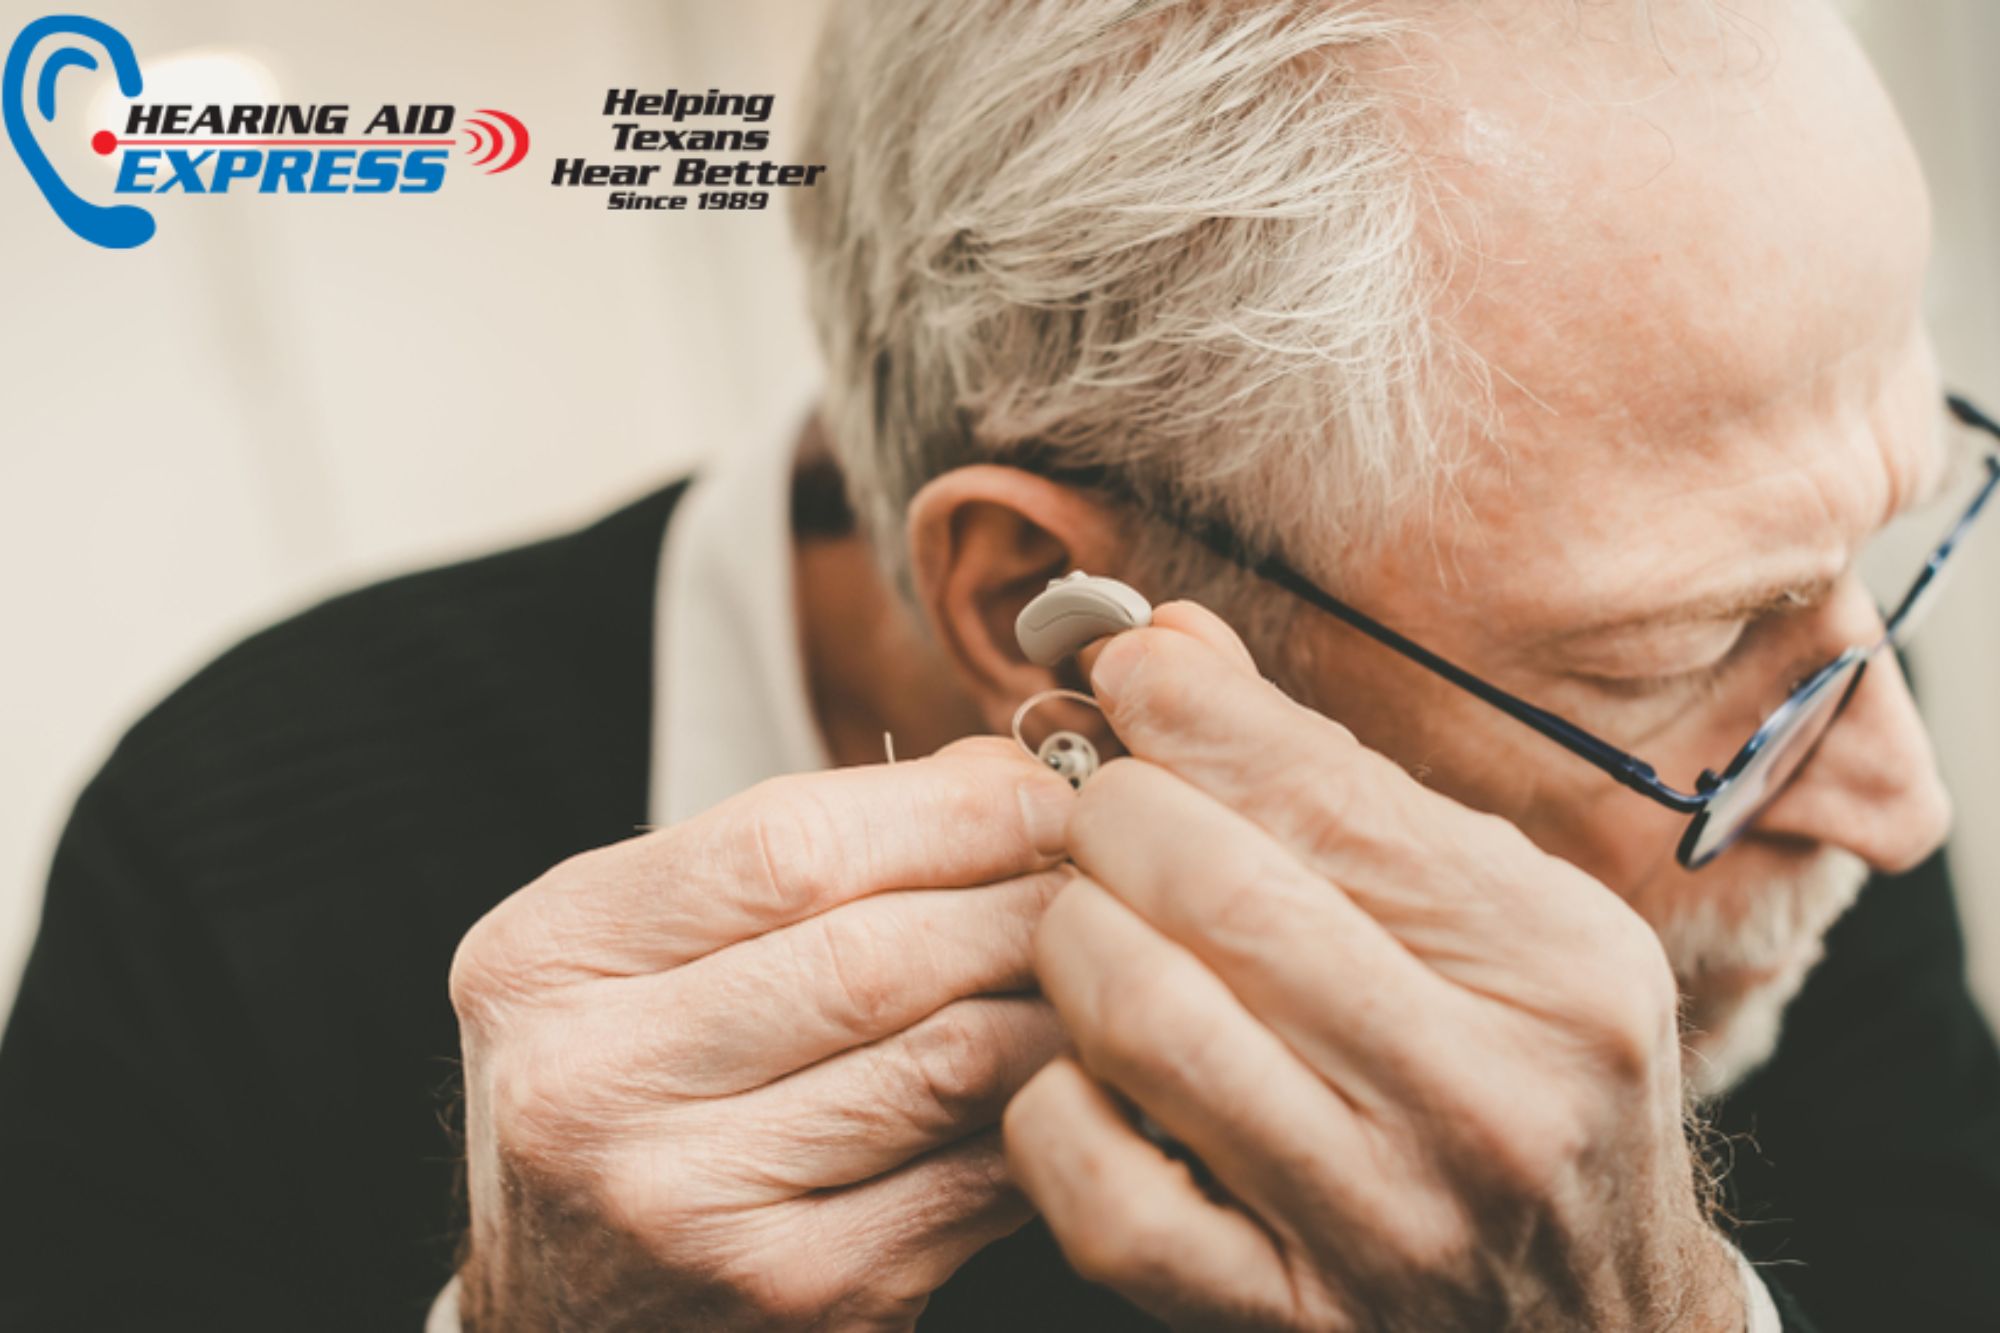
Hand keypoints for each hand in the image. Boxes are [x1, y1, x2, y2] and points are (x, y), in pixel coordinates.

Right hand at [449, 738, 1075, 1330]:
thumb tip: (997, 776)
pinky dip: (1045, 1107)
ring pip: (946, 1064)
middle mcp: (592, 1085)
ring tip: (1103, 958)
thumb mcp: (644, 944)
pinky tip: (1073, 1068)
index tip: (1040, 793)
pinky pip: (974, 1173)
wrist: (564, 1307)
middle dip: (1023, 897)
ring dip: (1055, 999)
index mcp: (545, 957)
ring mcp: (691, 1205)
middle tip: (1103, 871)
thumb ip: (799, 853)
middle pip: (874, 956)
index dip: (948, 810)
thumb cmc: (626, 1087)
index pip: (785, 848)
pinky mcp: (797, 1293)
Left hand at [1002, 607, 1742, 1330]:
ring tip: (1092, 922)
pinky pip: (1098, 1186)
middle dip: (1115, 813)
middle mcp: (1482, 1095)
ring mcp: (1380, 1222)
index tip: (1128, 668)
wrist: (1597, 1331)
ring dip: (1074, 936)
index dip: (1193, 711)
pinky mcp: (1282, 1316)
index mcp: (1555, 966)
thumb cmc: (1529, 1090)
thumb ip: (1341, 787)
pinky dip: (1054, 1104)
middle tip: (1102, 809)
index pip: (1328, 792)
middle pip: (1217, 887)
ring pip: (1143, 1014)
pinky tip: (1089, 1073)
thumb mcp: (1501, 926)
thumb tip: (1166, 645)